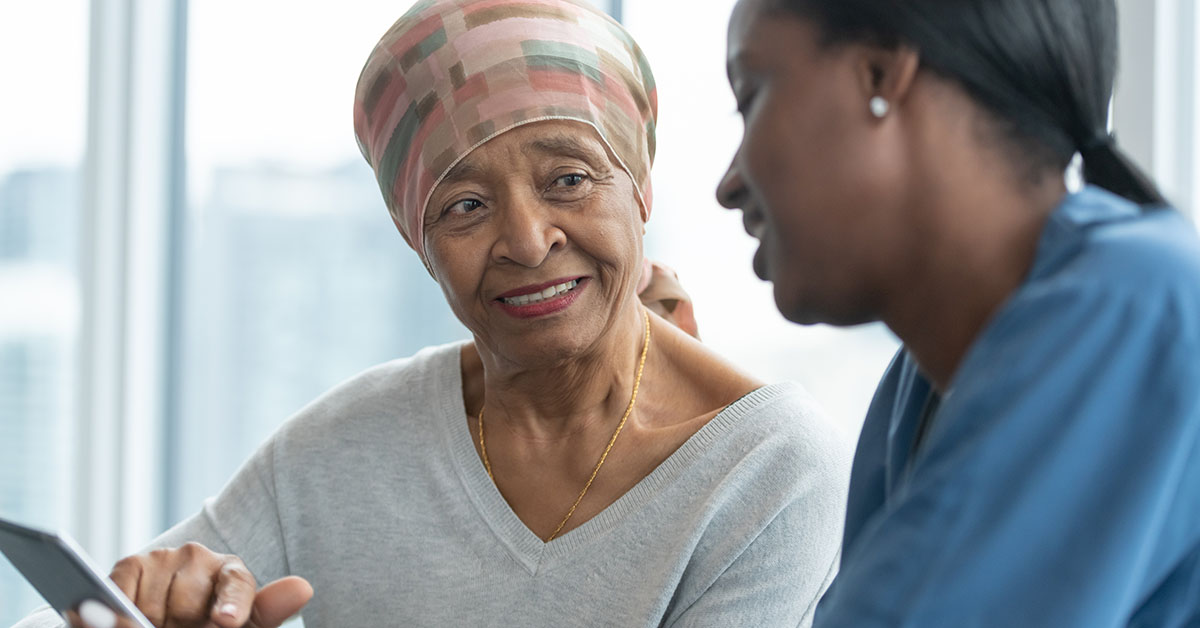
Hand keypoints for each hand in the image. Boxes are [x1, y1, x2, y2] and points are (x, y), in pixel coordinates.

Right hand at [65, 542, 311, 627]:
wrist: (174, 620)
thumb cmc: (214, 625)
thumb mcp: (243, 626)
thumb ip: (266, 613)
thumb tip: (302, 587)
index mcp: (234, 573)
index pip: (237, 584)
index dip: (232, 604)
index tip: (226, 622)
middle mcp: (200, 557)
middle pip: (188, 604)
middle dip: (183, 626)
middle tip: (184, 627)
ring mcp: (165, 558)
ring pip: (150, 605)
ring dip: (152, 623)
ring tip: (159, 625)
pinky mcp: (131, 565)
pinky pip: (119, 594)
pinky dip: (118, 614)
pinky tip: (126, 619)